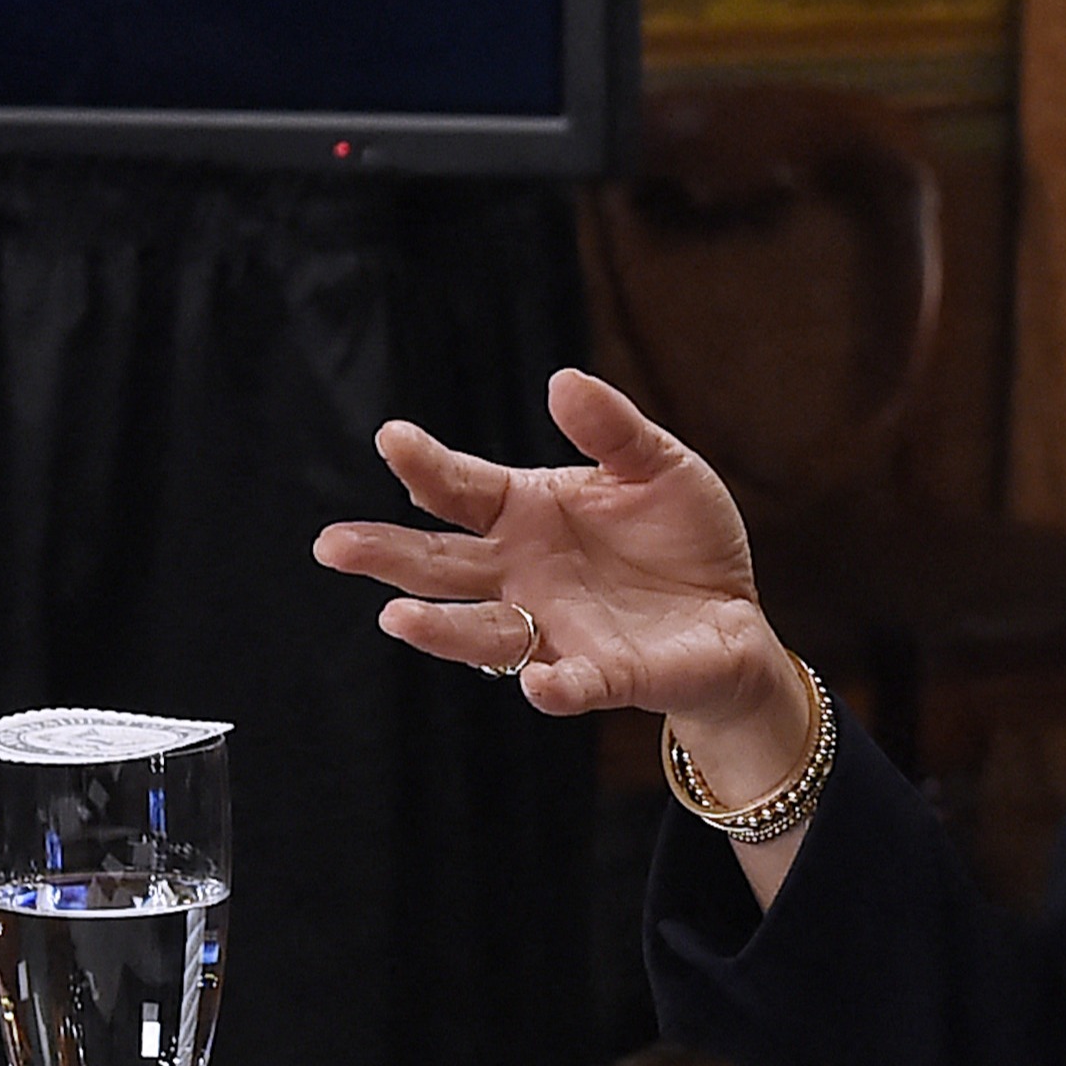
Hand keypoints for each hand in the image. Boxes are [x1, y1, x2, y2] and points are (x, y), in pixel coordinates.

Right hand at [312, 370, 813, 780]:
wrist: (732, 616)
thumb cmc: (680, 536)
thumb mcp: (657, 465)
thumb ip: (612, 429)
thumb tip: (563, 380)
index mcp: (525, 514)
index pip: (461, 490)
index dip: (425, 466)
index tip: (391, 439)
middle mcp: (521, 576)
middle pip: (442, 567)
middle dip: (386, 556)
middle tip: (333, 545)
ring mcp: (555, 631)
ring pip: (484, 633)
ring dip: (441, 630)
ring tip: (397, 619)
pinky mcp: (604, 675)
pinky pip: (571, 683)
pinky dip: (553, 686)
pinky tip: (537, 683)